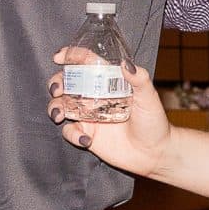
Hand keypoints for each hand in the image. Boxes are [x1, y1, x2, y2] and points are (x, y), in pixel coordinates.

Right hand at [50, 54, 173, 179]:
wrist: (154, 153)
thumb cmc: (154, 121)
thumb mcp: (149, 97)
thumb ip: (139, 79)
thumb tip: (126, 63)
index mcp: (108, 81)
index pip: (86, 63)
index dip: (71, 56)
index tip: (59, 57)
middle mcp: (94, 96)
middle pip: (67, 83)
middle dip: (56, 83)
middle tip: (57, 89)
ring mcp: (88, 115)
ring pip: (61, 105)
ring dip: (54, 107)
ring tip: (59, 115)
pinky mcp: (87, 134)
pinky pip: (70, 131)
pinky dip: (72, 134)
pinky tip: (86, 140)